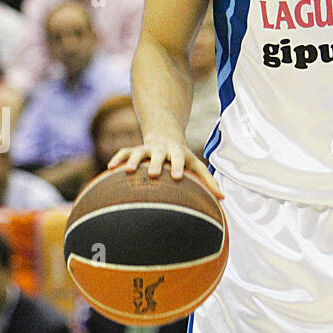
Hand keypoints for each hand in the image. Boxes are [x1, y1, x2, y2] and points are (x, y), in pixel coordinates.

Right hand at [108, 136, 223, 199]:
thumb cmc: (183, 157)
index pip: (179, 159)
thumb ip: (208, 180)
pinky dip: (117, 159)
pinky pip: (124, 153)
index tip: (178, 177)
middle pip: (158, 155)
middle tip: (153, 174)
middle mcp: (161, 150)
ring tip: (128, 171)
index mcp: (177, 153)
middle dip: (156, 163)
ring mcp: (146, 149)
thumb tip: (223, 198)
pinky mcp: (134, 150)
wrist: (165, 135)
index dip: (179, 166)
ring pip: (138, 152)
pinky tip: (110, 168)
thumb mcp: (196, 165)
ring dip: (133, 161)